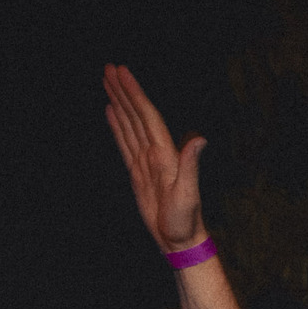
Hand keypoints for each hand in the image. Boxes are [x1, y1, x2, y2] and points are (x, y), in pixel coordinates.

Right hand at [104, 63, 207, 254]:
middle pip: (137, 115)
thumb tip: (200, 139)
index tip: (122, 73)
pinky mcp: (138, 172)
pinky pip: (125, 143)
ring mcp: (146, 161)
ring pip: (130, 125)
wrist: (180, 240)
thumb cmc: (185, 221)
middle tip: (109, 68)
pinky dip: (117, 125)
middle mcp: (156, 152)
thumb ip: (191, 165)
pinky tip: (112, 112)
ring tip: (108, 82)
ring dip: (120, 103)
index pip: (147, 116)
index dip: (135, 93)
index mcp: (165, 153)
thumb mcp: (188, 194)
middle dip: (124, 91)